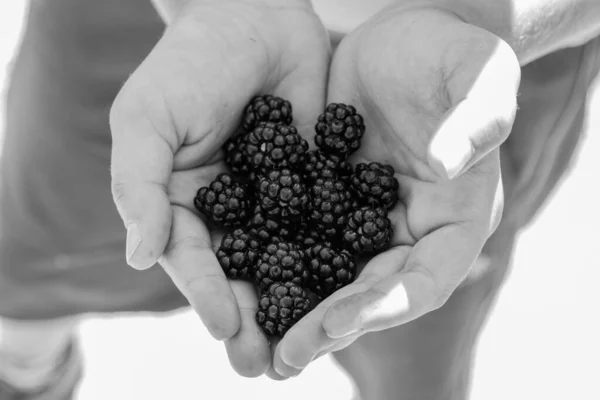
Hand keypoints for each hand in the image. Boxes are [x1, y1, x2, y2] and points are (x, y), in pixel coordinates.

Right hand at [108, 0, 328, 376]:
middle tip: (266, 367)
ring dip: (299, 302)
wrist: (252, 14)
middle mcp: (234, 209)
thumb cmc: (188, 62)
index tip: (226, 328)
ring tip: (313, 344)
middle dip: (254, 318)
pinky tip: (356, 286)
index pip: (196, 258)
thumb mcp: (147, 118)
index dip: (208, 293)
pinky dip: (341, 254)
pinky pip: (331, 220)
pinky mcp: (320, 179)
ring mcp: (279, 198)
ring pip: (290, 258)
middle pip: (243, 272)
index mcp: (186, 202)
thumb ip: (138, 185)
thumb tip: (138, 257)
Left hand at [272, 6, 519, 375]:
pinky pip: (299, 234)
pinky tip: (236, 280)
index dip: (385, 306)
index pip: (426, 279)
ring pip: (330, 275)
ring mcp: (364, 218)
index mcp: (454, 220)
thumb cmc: (454, 55)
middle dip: (328, 324)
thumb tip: (454, 161)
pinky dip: (271, 259)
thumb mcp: (478, 77)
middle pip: (371, 293)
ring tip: (254, 342)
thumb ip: (477, 118)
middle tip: (284, 356)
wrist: (406, 40)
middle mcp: (407, 231)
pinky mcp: (327, 196)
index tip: (337, 321)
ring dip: (294, 310)